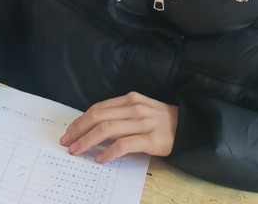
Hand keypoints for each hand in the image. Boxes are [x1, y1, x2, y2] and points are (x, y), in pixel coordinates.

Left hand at [61, 92, 178, 162]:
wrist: (190, 128)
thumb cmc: (161, 121)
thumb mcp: (140, 110)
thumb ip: (120, 115)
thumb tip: (93, 128)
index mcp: (129, 99)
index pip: (98, 108)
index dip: (80, 121)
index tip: (69, 132)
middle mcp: (134, 108)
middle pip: (98, 117)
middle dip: (79, 130)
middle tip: (67, 142)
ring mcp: (143, 123)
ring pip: (107, 129)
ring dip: (88, 141)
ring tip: (77, 151)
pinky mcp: (151, 139)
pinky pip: (124, 145)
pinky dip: (109, 152)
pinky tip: (100, 159)